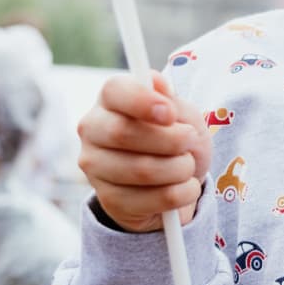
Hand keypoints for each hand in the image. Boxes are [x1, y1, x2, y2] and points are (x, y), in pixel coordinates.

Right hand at [78, 73, 210, 232]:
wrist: (173, 182)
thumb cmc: (175, 139)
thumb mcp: (183, 115)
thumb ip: (173, 100)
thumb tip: (157, 84)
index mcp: (110, 99)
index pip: (115, 91)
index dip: (143, 101)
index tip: (170, 114)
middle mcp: (93, 130)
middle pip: (123, 133)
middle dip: (170, 140)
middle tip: (190, 140)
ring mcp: (95, 167)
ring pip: (141, 170)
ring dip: (180, 168)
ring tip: (188, 166)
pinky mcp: (109, 200)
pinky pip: (153, 199)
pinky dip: (182, 193)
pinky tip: (185, 187)